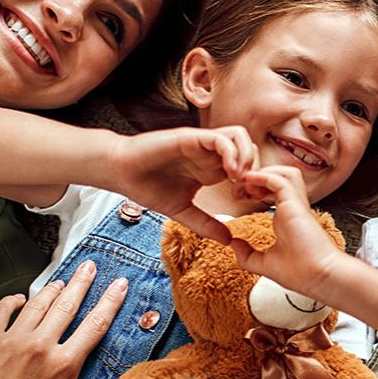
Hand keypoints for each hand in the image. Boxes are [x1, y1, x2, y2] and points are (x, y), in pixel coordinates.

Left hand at [0, 259, 126, 378]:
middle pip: (67, 305)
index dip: (110, 302)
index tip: (120, 284)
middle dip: (82, 283)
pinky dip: (12, 302)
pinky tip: (19, 299)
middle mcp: (40, 346)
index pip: (95, 325)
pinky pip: (1, 311)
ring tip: (61, 280)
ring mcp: (11, 341)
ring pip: (37, 305)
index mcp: (64, 364)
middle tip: (90, 266)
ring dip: (51, 289)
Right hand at [112, 126, 260, 242]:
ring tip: (239, 179)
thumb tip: (228, 241)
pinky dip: (232, 153)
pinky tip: (228, 173)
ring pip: (240, 136)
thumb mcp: (183, 211)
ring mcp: (202, 144)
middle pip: (250, 148)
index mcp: (211, 169)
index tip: (246, 200)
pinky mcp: (191, 137)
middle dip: (255, 169)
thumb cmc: (148, 188)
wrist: (121, 172)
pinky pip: (221, 137)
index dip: (253, 182)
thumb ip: (205, 224)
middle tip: (246, 190)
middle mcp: (210, 154)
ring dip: (246, 157)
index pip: (247, 165)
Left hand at [228, 164, 346, 298]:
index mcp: (287, 218)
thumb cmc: (300, 273)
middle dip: (256, 177)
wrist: (317, 277)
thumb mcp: (265, 264)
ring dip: (263, 172)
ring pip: (285, 172)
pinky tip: (249, 181)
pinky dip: (263, 176)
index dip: (254, 189)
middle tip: (238, 189)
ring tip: (246, 183)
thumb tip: (233, 244)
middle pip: (279, 177)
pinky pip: (279, 180)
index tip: (238, 197)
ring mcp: (295, 204)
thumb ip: (248, 254)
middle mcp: (293, 208)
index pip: (272, 191)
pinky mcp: (295, 204)